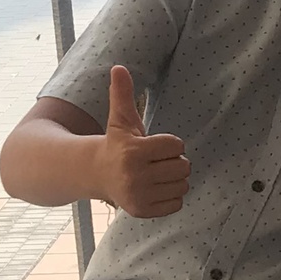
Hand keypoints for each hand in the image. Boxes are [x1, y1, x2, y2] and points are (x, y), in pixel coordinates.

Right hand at [97, 65, 190, 216]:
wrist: (97, 173)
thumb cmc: (117, 143)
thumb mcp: (120, 119)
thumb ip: (122, 93)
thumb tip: (118, 67)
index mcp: (133, 151)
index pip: (177, 146)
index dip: (170, 144)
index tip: (154, 146)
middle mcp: (135, 175)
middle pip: (183, 167)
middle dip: (174, 161)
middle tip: (155, 161)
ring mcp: (138, 196)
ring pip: (183, 186)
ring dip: (174, 179)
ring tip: (155, 174)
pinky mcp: (141, 211)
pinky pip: (177, 203)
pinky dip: (171, 197)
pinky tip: (155, 189)